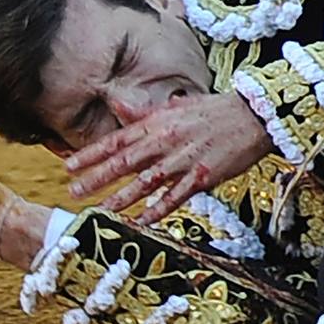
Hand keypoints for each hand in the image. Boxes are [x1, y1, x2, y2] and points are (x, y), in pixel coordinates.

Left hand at [65, 92, 271, 223]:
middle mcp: (167, 141)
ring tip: (101, 210)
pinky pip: (176, 197)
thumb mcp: (176, 105)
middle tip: (74, 191)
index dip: (91, 153)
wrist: (254, 116)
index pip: (117, 139)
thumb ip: (143, 111)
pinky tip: (142, 221)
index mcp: (158, 123)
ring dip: (122, 198)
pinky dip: (158, 209)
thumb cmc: (214, 110)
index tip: (69, 165)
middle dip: (98, 177)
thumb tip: (115, 102)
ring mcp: (185, 160)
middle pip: (126, 162)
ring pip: (146, 182)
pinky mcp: (203, 176)